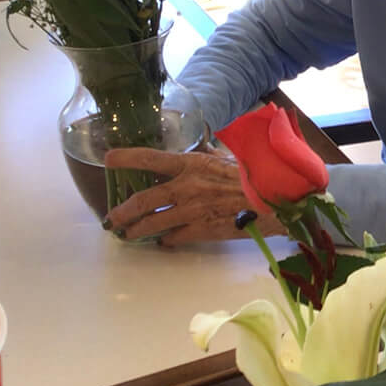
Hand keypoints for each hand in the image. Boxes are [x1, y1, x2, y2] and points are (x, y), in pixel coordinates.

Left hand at [103, 146, 280, 245]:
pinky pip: (175, 237)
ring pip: (153, 223)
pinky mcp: (203, 230)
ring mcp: (193, 211)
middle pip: (142, 200)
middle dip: (121, 212)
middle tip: (111, 218)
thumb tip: (203, 144)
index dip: (126, 158)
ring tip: (128, 234)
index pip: (150, 158)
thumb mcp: (229, 158)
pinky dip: (166, 240)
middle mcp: (187, 187)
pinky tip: (163, 241)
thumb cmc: (256, 176)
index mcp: (192, 164)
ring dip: (137, 230)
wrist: (276, 201)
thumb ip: (210, 154)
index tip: (108, 159)